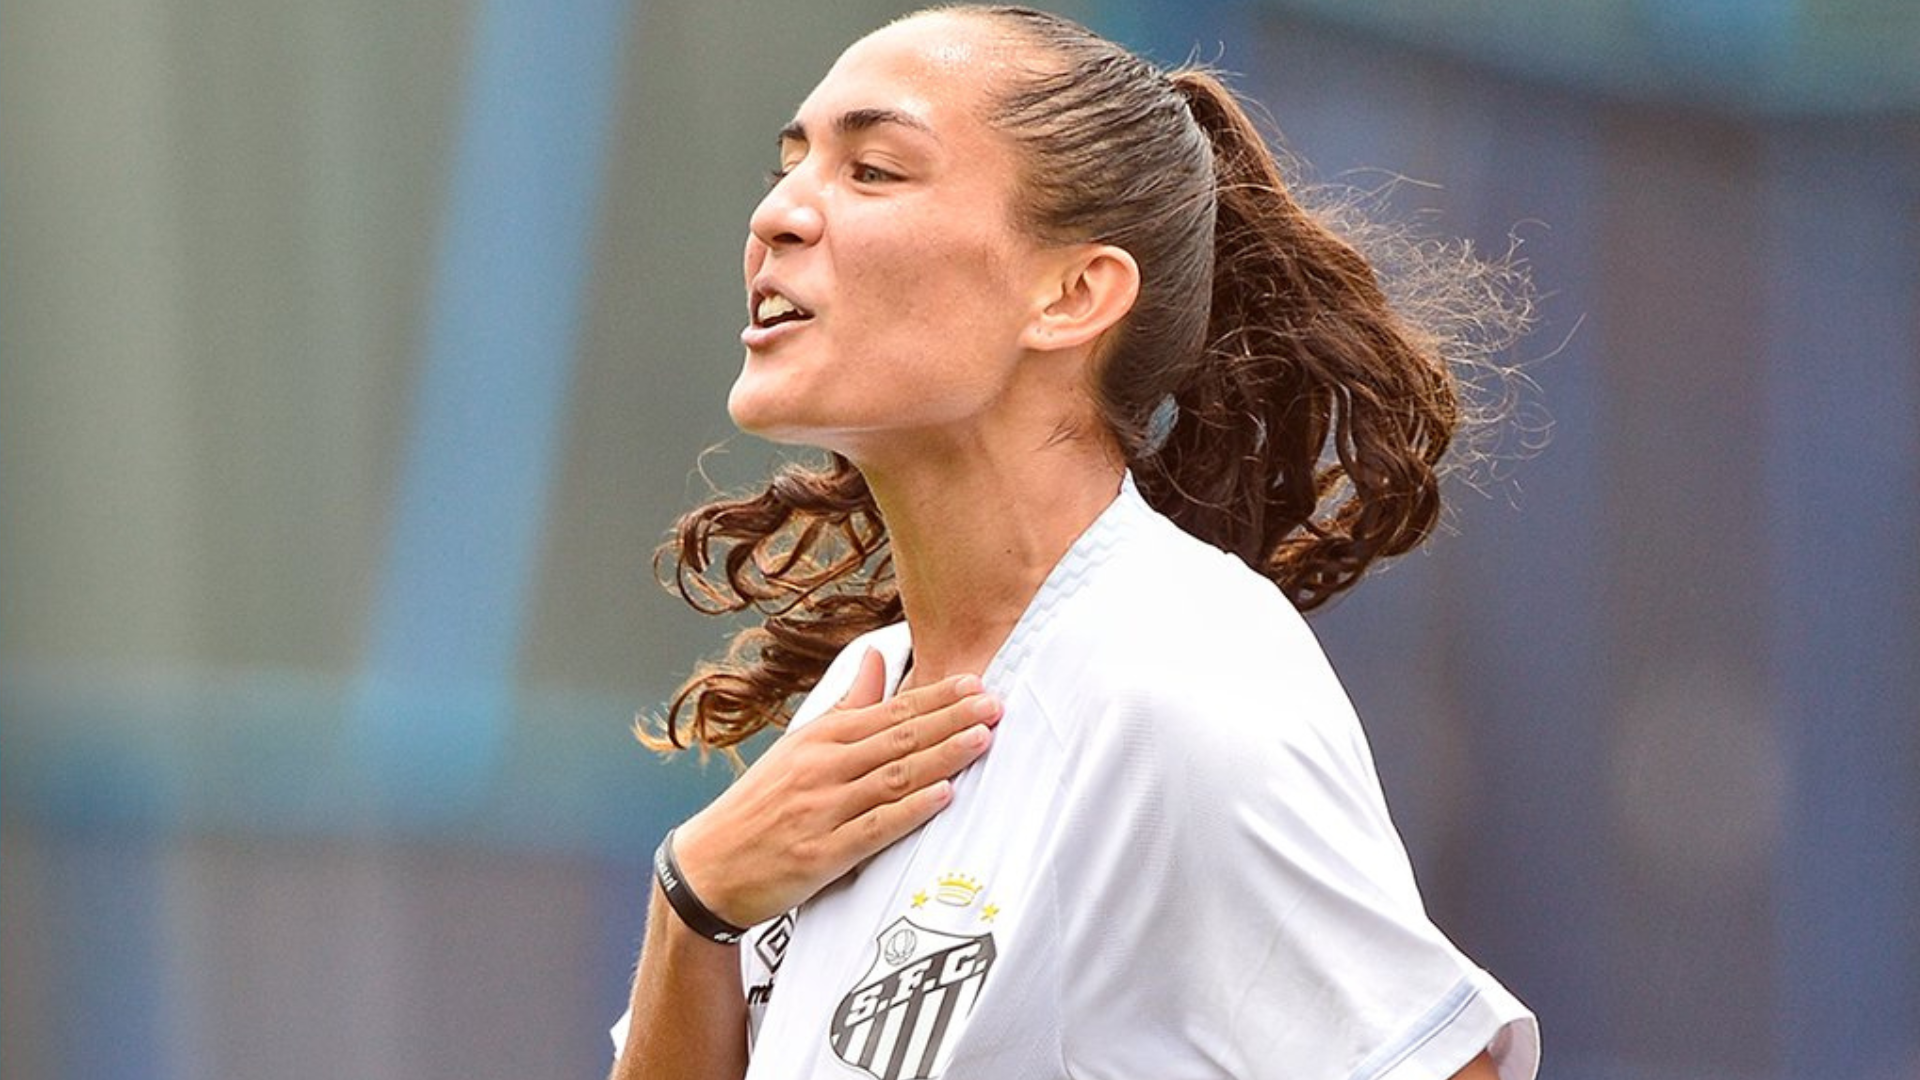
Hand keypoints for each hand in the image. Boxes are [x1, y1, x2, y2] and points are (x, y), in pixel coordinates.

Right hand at [669, 649, 999, 928]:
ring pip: (893, 777)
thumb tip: (877, 659)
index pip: (889, 711)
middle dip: (951, 720)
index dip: (936, 698)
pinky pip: (875, 828)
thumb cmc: (759, 805)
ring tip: (982, 741)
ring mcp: (822, 809)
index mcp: (819, 738)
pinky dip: (910, 810)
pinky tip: (943, 796)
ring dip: (941, 757)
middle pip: (898, 738)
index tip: (976, 685)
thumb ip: (846, 705)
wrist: (707, 867)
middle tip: (995, 706)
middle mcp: (822, 767)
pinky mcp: (821, 854)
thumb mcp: (798, 746)